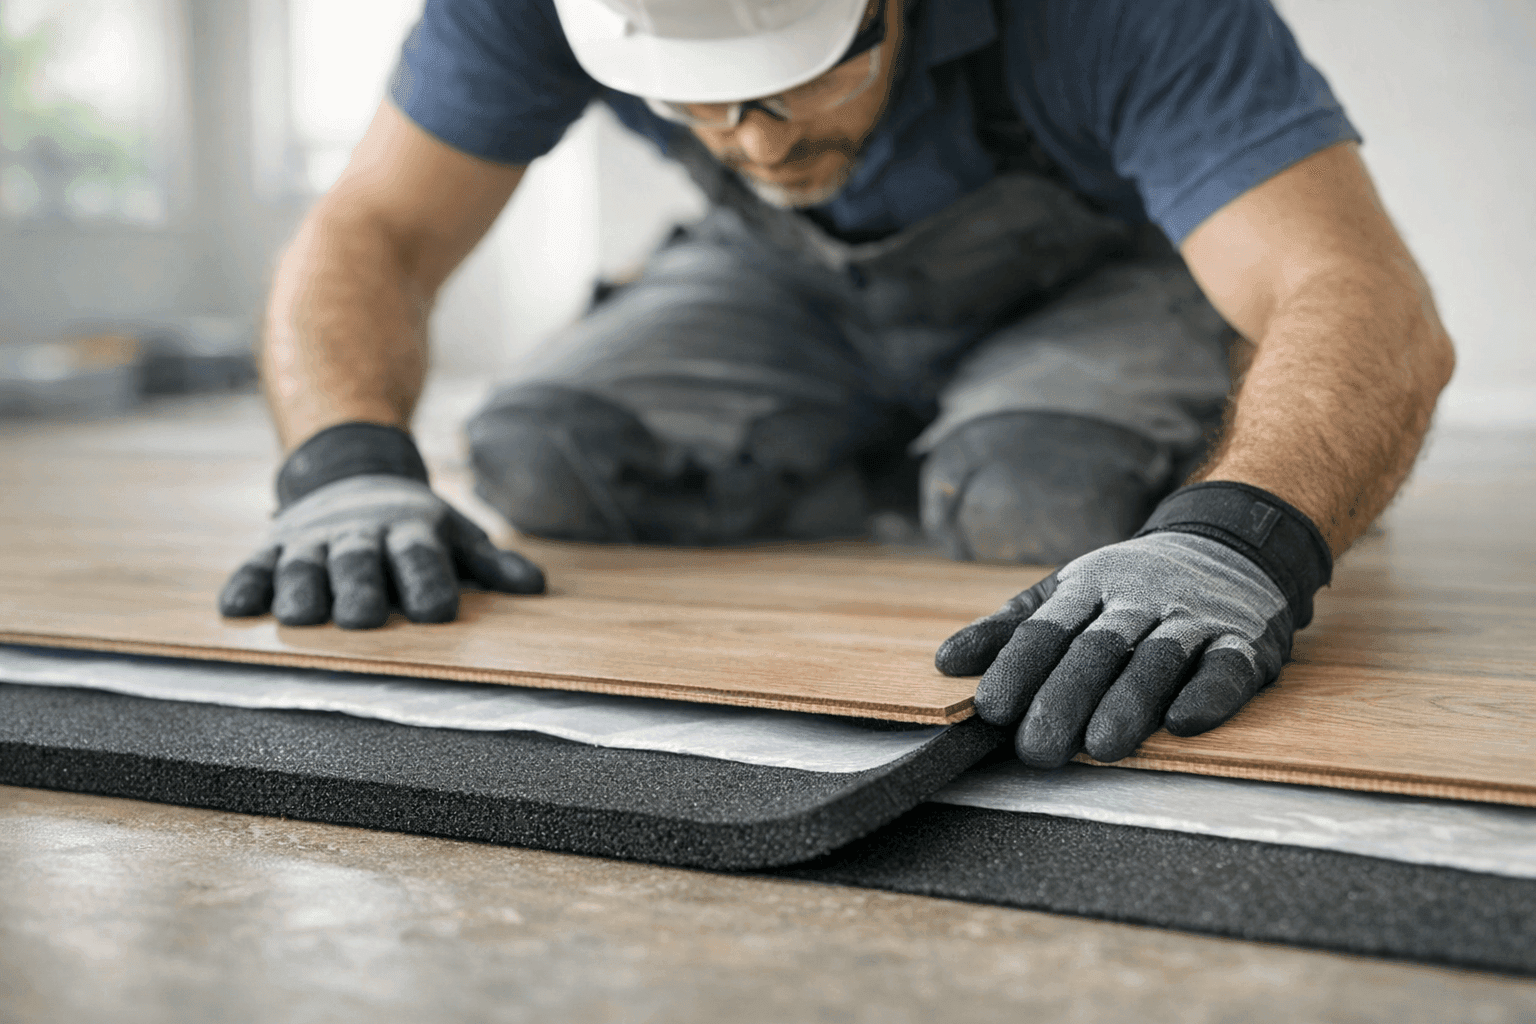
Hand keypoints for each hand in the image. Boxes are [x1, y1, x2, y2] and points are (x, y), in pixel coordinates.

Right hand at [219, 423, 543, 627]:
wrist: (353, 471)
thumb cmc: (415, 527)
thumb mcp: (457, 537)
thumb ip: (492, 565)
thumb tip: (534, 587)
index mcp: (411, 532)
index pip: (422, 558)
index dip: (429, 582)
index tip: (437, 612)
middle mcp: (360, 534)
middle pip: (359, 562)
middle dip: (360, 587)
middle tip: (362, 618)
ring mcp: (313, 540)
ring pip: (303, 565)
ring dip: (300, 589)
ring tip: (299, 618)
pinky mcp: (274, 546)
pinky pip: (254, 566)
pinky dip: (244, 584)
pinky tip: (235, 607)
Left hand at [935, 482, 1330, 767]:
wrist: (1228, 544)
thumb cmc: (1128, 586)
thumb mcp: (1066, 594)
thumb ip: (1010, 630)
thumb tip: (948, 663)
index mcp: (1088, 587)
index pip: (1046, 628)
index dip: (1018, 668)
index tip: (992, 708)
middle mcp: (1138, 599)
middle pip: (1096, 648)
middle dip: (1064, 698)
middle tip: (1038, 749)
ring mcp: (1191, 617)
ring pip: (1157, 658)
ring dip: (1129, 702)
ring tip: (1102, 746)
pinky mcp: (1241, 640)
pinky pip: (1225, 665)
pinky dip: (1206, 693)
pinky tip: (1183, 721)